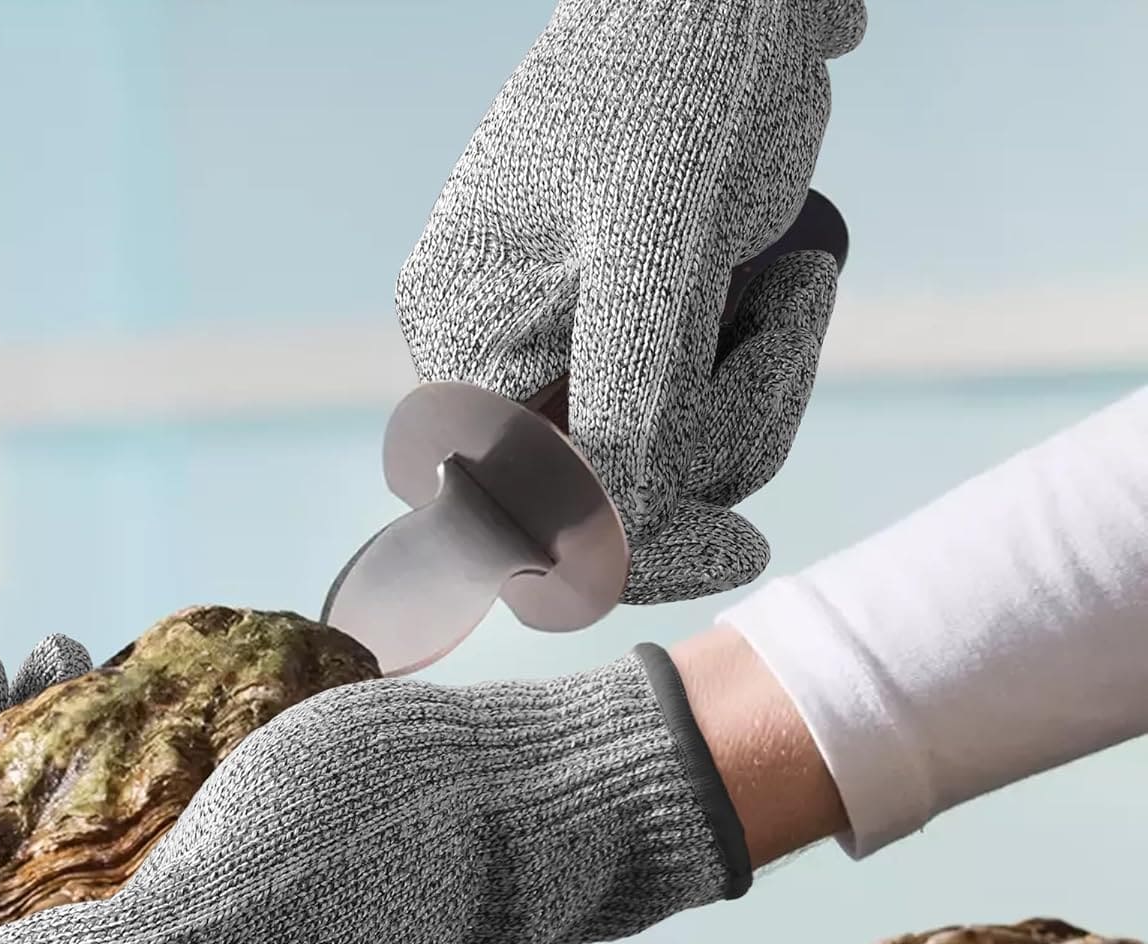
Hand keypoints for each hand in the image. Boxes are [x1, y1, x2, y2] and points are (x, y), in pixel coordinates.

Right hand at [397, 0, 865, 602]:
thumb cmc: (688, 65)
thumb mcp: (660, 242)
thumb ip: (628, 408)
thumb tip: (611, 561)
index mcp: (463, 337)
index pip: (526, 508)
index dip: (626, 548)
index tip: (740, 550)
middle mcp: (499, 354)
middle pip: (610, 488)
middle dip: (723, 426)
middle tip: (794, 306)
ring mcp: (566, 344)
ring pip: (665, 457)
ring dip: (759, 390)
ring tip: (799, 279)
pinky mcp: (632, 330)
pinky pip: (694, 410)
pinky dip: (757, 372)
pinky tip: (785, 286)